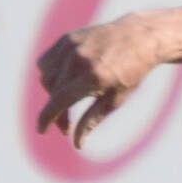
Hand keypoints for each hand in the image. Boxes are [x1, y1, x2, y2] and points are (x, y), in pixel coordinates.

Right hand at [35, 15, 166, 146]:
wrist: (139, 38)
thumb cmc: (131, 73)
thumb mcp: (115, 100)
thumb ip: (92, 121)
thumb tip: (77, 144)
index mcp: (93, 76)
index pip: (60, 101)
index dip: (47, 118)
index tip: (42, 130)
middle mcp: (79, 59)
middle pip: (52, 91)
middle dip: (56, 112)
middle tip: (67, 125)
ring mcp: (71, 46)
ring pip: (46, 75)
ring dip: (52, 93)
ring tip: (67, 101)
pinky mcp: (67, 38)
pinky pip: (47, 60)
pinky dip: (50, 73)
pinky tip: (63, 82)